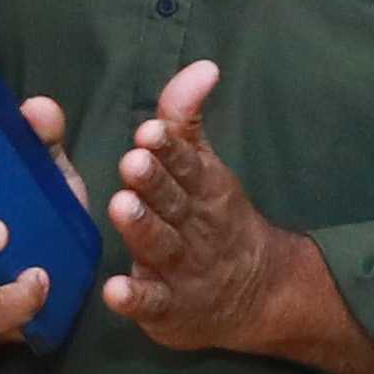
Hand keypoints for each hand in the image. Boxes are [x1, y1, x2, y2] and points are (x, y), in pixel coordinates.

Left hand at [96, 62, 373, 373]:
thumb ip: (188, 119)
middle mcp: (194, 225)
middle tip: (133, 160)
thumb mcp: (205, 166)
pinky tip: (115, 290)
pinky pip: (152, 302)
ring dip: (142, 227)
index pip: (187, 163)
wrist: (258, 293)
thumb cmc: (214, 218)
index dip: (169, 147)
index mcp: (203, 188)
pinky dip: (135, 299)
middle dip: (154, 180)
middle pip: (172, 200)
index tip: (150, 130)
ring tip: (122, 206)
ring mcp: (182, 268)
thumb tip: (203, 65)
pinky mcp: (168, 308)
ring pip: (161, 245)